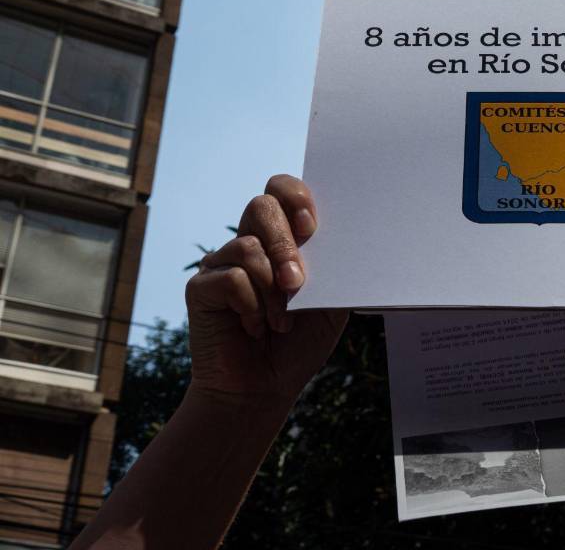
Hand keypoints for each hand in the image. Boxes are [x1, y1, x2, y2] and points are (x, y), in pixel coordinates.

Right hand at [184, 175, 346, 407]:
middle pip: (261, 206)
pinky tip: (256, 328)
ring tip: (282, 320)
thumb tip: (348, 242)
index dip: (295, 195)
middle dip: (285, 242)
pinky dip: (252, 307)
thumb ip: (336, 270)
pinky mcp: (201, 288)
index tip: (312, 226)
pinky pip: (231, 278)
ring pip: (247, 245)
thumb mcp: (331, 303)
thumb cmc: (299, 342)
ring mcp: (221, 263)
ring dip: (272, 288)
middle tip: (297, 281)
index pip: (281, 190)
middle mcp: (249, 243)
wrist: (265, 388)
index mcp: (282, 239)